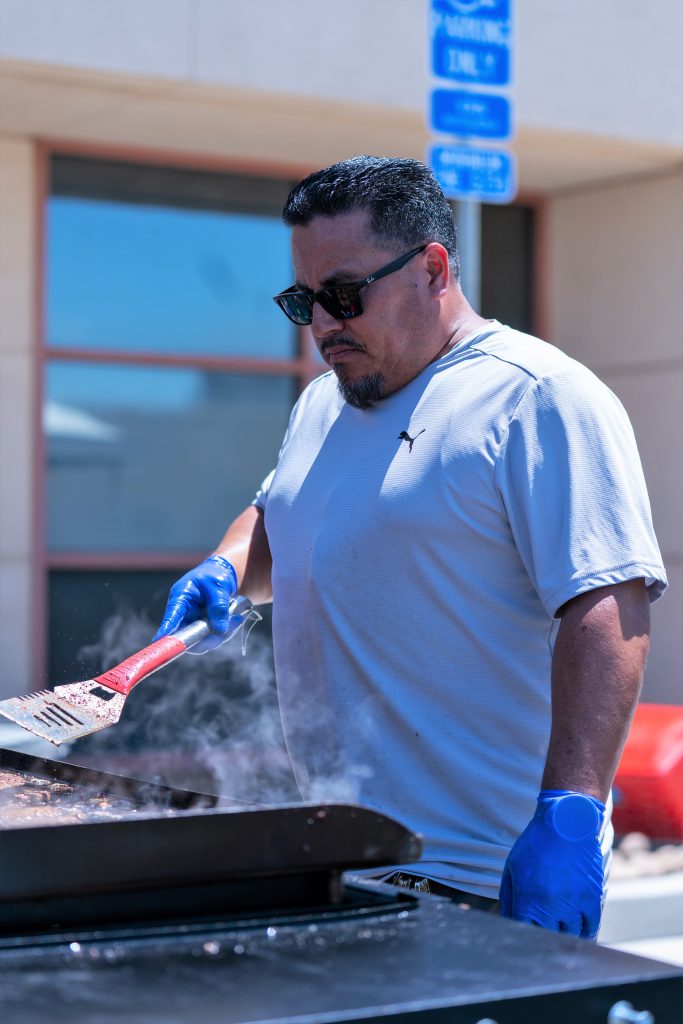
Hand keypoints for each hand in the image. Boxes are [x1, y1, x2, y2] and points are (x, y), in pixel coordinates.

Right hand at [154, 555, 238, 653]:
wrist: (224, 575)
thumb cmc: (215, 575)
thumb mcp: (218, 586)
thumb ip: (219, 606)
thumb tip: (220, 629)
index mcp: (181, 597)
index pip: (171, 616)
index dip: (165, 630)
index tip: (159, 641)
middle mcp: (184, 613)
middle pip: (186, 635)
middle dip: (205, 639)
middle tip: (223, 633)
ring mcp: (193, 622)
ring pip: (202, 640)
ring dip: (219, 635)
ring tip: (236, 619)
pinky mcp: (203, 628)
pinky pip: (213, 638)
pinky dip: (226, 632)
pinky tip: (237, 619)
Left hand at [499, 790, 605, 938]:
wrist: (566, 823)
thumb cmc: (536, 843)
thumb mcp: (512, 867)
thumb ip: (509, 897)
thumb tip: (507, 919)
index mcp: (528, 899)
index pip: (523, 933)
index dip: (522, 937)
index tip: (522, 935)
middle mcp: (552, 907)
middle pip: (547, 939)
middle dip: (541, 940)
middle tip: (540, 938)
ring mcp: (574, 905)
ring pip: (570, 937)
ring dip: (563, 938)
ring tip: (558, 935)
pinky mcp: (592, 899)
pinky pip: (591, 928)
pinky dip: (584, 934)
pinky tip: (578, 933)